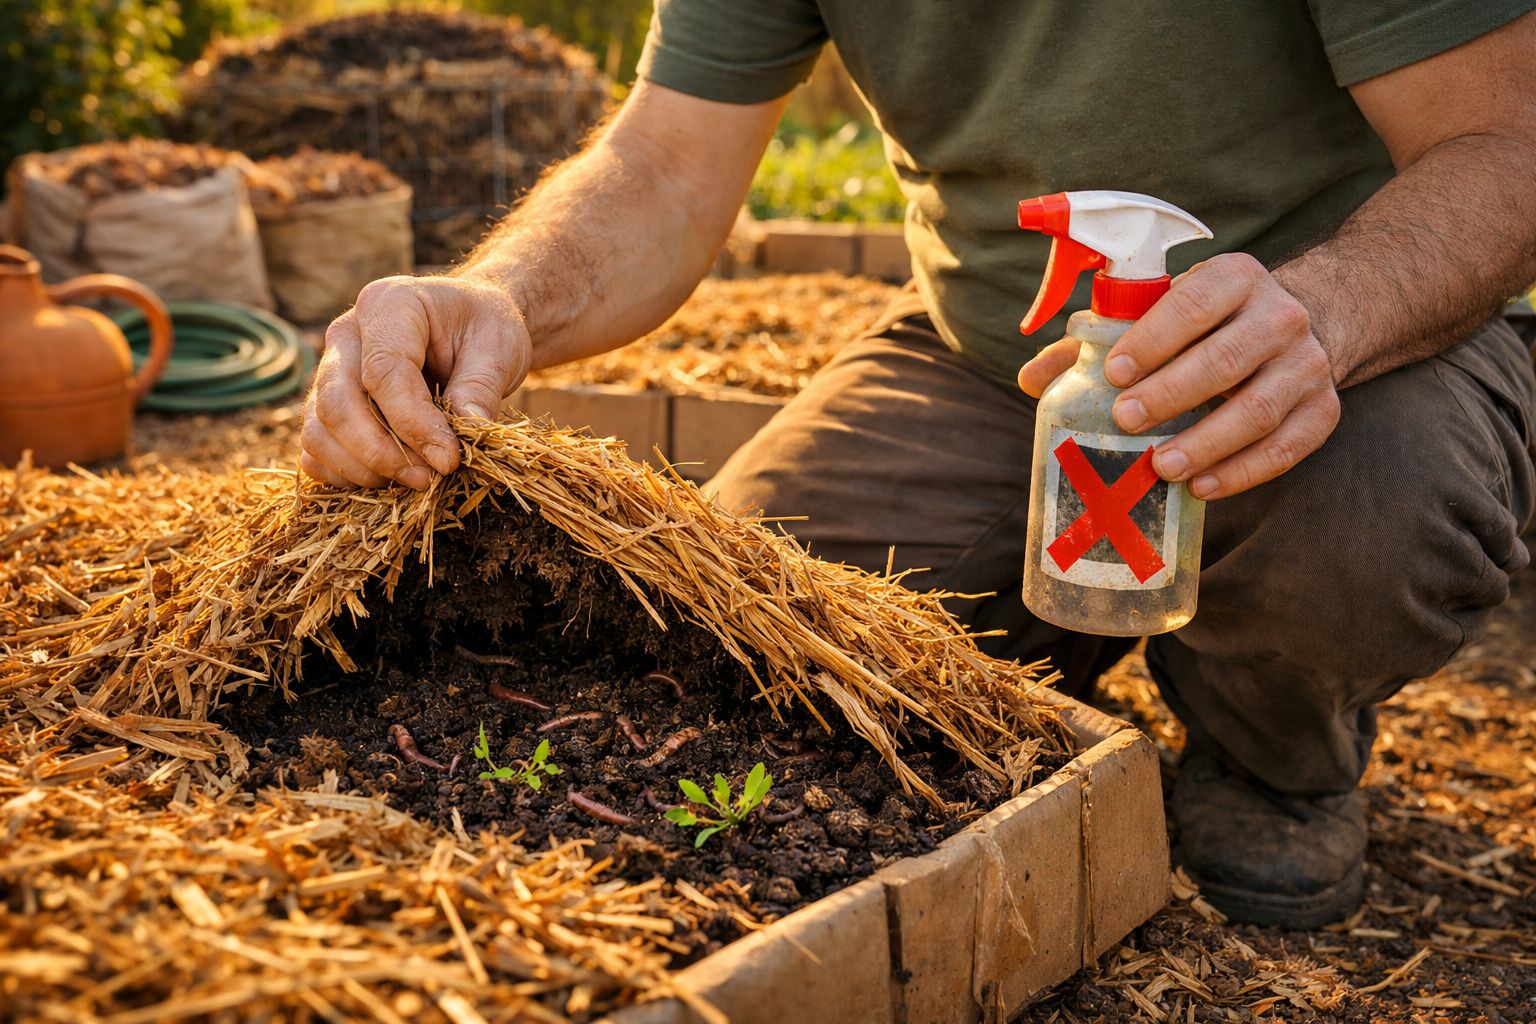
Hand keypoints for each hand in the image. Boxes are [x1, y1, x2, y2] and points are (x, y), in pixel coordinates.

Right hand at [301, 275, 530, 488]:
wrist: (470, 324)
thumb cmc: (484, 330)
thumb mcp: (499, 349)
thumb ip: (479, 391)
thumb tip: (455, 442)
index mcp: (389, 304)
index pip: (383, 372)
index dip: (413, 424)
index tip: (448, 459)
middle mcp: (347, 333)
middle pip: (337, 403)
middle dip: (381, 453)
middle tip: (428, 478)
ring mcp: (329, 367)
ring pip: (318, 429)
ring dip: (362, 468)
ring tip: (415, 479)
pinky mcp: (326, 400)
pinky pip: (315, 446)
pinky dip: (343, 472)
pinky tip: (388, 480)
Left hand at [1018, 253, 1340, 498]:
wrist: (1292, 328)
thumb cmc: (1203, 326)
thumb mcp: (1158, 315)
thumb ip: (1095, 342)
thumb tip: (1031, 380)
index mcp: (1234, 279)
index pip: (1193, 304)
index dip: (1153, 339)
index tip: (1114, 374)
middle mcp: (1280, 315)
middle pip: (1227, 358)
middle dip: (1172, 392)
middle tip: (1127, 420)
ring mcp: (1308, 364)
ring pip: (1259, 408)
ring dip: (1208, 442)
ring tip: (1163, 466)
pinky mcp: (1323, 409)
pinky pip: (1287, 447)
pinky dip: (1244, 472)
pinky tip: (1202, 487)